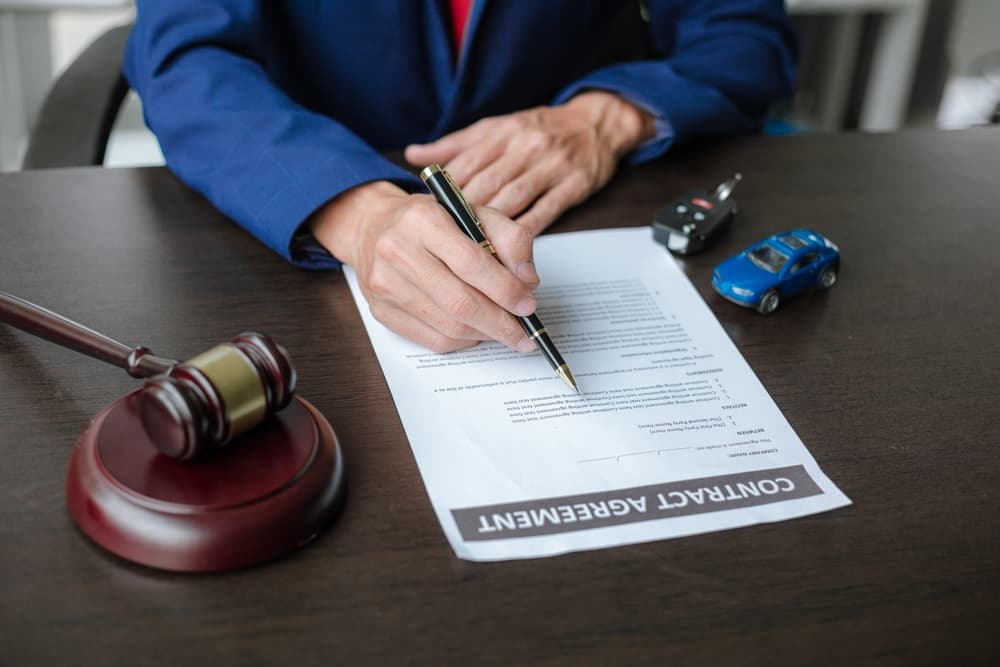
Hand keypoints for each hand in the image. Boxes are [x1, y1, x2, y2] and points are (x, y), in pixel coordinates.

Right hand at [310, 181, 541, 353]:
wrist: (373, 227)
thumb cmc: (430, 221)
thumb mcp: (473, 212)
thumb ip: (509, 238)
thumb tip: (528, 281)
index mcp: (421, 220)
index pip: (470, 262)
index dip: (505, 289)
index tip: (528, 305)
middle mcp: (397, 252)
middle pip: (459, 302)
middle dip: (500, 323)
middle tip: (524, 333)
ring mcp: (385, 285)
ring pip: (448, 326)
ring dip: (485, 334)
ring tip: (506, 332)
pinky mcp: (382, 312)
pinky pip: (432, 340)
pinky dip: (463, 341)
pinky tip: (477, 332)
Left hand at [404, 91, 654, 235]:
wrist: (596, 122)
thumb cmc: (539, 129)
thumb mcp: (496, 127)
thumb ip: (455, 145)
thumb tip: (414, 156)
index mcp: (499, 133)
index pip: (463, 165)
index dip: (443, 194)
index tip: (427, 220)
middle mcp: (522, 147)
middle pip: (485, 186)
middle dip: (463, 217)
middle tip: (444, 246)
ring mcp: (549, 166)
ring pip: (513, 200)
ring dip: (492, 230)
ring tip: (473, 256)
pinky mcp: (573, 185)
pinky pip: (545, 211)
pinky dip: (526, 233)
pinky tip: (510, 252)